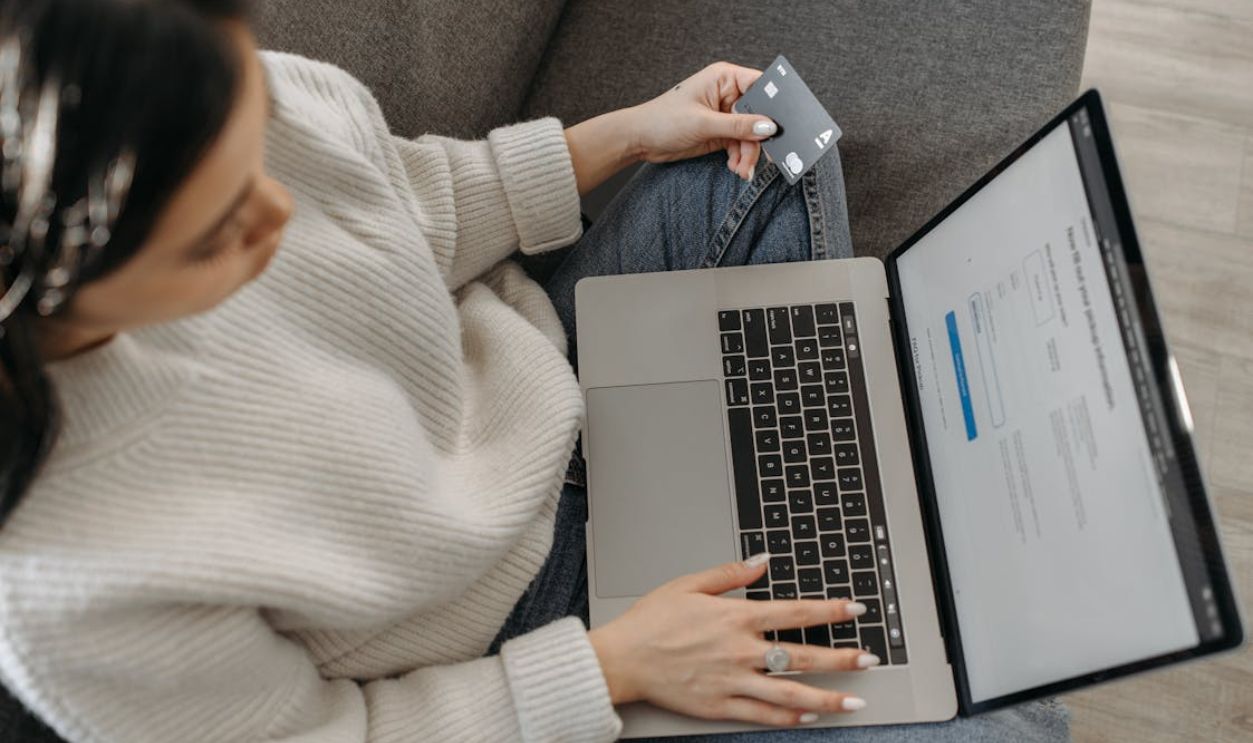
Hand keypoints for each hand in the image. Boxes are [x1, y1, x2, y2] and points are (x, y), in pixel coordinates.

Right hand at [587, 554, 876, 726]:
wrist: (621, 658)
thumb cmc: (650, 621)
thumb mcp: (688, 584)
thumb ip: (730, 574)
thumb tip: (762, 561)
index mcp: (735, 617)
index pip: (795, 612)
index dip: (830, 610)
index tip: (856, 610)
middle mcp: (739, 651)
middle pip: (802, 656)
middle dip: (841, 658)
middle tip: (870, 659)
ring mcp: (732, 681)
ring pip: (790, 693)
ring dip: (826, 696)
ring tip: (854, 700)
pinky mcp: (719, 705)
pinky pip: (762, 714)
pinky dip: (789, 717)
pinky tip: (810, 716)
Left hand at [623, 61, 777, 180]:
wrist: (640, 140)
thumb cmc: (662, 120)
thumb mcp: (703, 123)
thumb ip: (738, 126)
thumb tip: (768, 126)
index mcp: (724, 78)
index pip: (760, 85)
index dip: (773, 103)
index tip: (780, 124)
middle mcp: (727, 94)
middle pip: (758, 115)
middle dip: (758, 139)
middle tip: (758, 157)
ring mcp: (725, 115)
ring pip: (750, 135)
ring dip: (748, 154)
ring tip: (742, 170)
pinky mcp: (720, 133)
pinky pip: (740, 146)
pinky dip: (740, 158)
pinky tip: (735, 168)